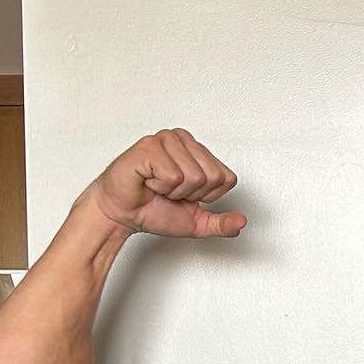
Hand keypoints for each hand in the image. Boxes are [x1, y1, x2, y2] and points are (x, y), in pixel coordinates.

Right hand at [86, 128, 246, 238]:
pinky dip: (159, 187)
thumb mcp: (195, 222)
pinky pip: (173, 176)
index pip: (227, 178)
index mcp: (197, 151)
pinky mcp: (150, 146)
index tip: (185, 195)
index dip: (208, 196)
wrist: (122, 214)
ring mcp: (166, 140)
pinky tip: (148, 181)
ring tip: (157, 186)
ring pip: (194, 177)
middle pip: (212, 177)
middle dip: (191, 195)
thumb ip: (220, 224)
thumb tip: (241, 223)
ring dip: (174, 191)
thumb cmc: (153, 210)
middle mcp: (183, 140)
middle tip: (169, 192)